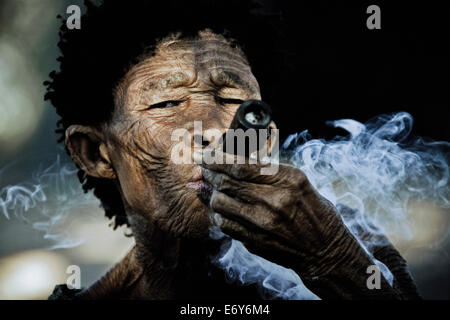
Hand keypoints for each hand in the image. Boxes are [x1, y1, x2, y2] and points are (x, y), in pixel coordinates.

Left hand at [196, 149, 398, 298]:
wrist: (324, 249)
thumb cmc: (311, 209)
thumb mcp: (297, 181)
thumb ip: (264, 171)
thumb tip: (227, 163)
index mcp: (287, 180)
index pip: (241, 166)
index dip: (217, 159)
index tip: (205, 154)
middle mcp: (274, 200)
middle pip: (226, 183)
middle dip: (209, 172)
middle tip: (203, 167)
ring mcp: (263, 223)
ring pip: (220, 203)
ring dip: (211, 193)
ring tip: (212, 187)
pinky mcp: (255, 241)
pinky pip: (224, 224)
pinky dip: (217, 213)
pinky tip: (220, 208)